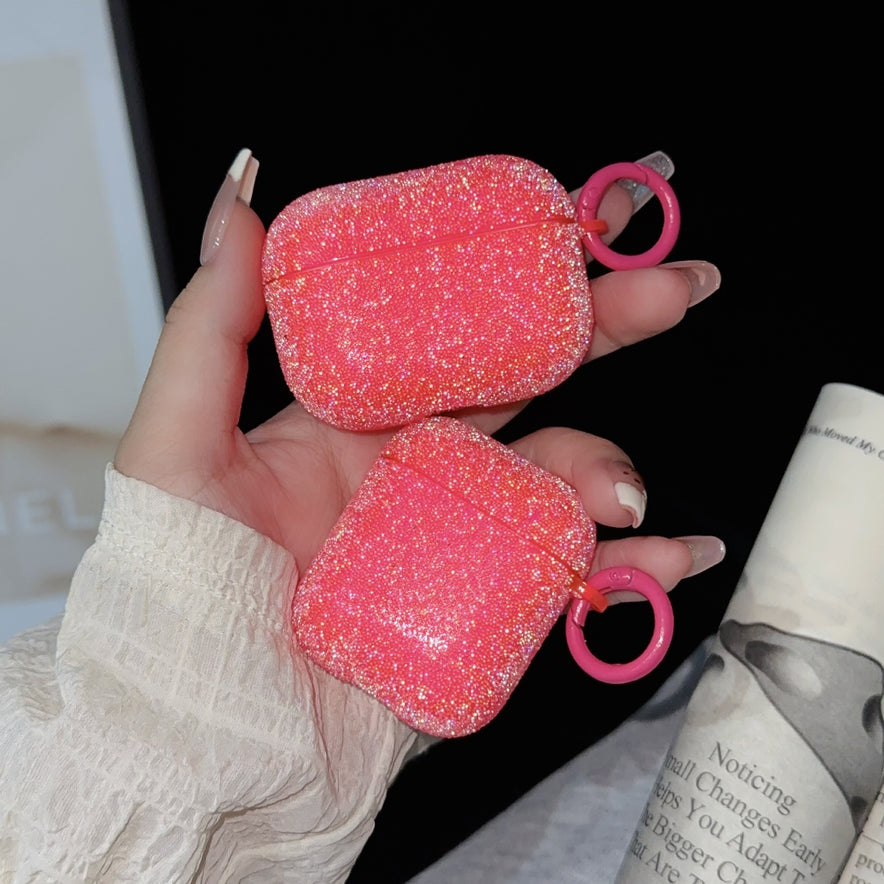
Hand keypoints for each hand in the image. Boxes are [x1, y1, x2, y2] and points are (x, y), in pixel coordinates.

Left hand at [115, 150, 723, 595]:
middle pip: (532, 385)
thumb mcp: (178, 440)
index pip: (456, 329)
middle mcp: (417, 468)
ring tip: (621, 494)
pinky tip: (671, 558)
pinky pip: (569, 578)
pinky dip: (632, 569)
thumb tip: (240, 202)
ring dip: (611, 472)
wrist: (204, 724)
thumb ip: (212, 322)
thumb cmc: (177, 584)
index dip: (519, 275)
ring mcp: (457, 536)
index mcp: (359, 417)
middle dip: (609, 330)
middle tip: (677, 288)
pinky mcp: (480, 609)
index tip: (577, 223)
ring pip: (560, 482)